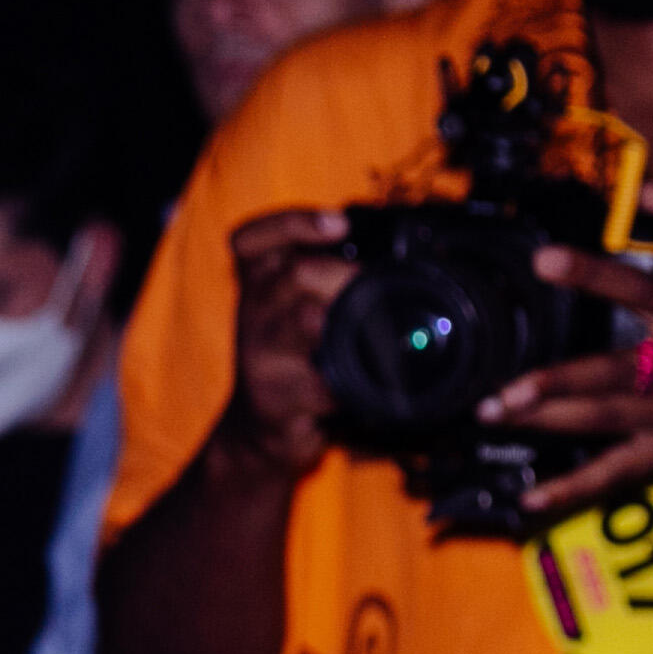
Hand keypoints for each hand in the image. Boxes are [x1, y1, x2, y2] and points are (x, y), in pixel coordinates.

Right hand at [208, 204, 358, 487]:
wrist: (260, 431)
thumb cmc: (287, 362)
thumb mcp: (292, 312)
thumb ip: (326, 281)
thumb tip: (398, 260)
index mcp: (258, 286)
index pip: (254, 240)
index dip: (293, 223)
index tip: (339, 224)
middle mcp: (254, 314)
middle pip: (295, 273)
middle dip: (345, 276)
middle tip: (375, 289)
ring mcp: (262, 356)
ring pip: (302, 320)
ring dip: (341, 322)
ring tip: (365, 334)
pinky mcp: (276, 397)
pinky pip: (319, 384)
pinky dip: (349, 384)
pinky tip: (360, 389)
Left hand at [494, 195, 652, 526]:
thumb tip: (649, 187)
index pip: (646, 290)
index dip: (596, 275)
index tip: (544, 260)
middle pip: (617, 372)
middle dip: (560, 382)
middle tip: (505, 388)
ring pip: (604, 418)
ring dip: (546, 419)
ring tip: (493, 412)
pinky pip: (613, 472)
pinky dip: (571, 489)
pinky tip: (528, 497)